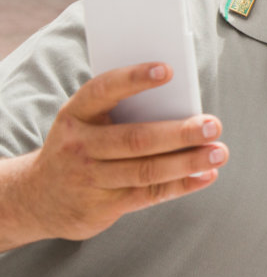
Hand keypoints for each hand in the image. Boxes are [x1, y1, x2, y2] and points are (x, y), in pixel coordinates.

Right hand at [0, 62, 228, 250]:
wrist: (37, 198)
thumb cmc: (82, 147)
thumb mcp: (88, 124)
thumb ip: (124, 114)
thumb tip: (184, 109)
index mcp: (75, 114)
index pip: (103, 90)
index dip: (134, 78)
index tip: (168, 69)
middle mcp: (79, 146)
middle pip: (136, 138)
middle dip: (179, 132)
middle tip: (213, 125)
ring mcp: (89, 179)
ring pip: (146, 170)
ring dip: (188, 162)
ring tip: (219, 152)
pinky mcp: (102, 207)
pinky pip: (149, 194)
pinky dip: (182, 184)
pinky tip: (206, 175)